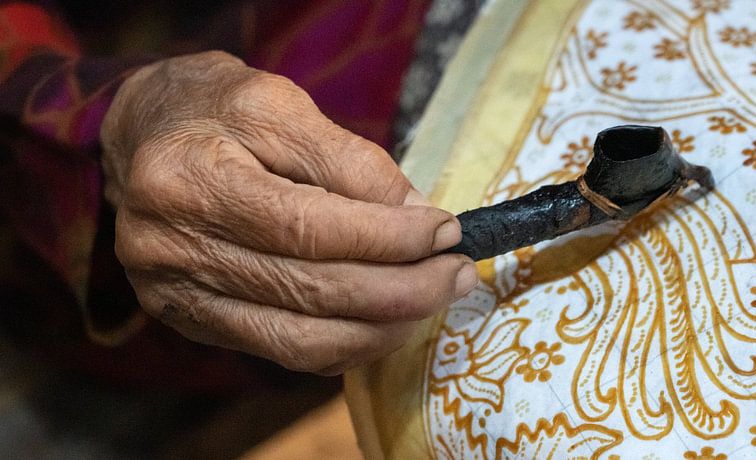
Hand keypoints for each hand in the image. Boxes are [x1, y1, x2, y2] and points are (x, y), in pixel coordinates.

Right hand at [100, 51, 476, 374]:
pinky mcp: (193, 320)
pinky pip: (282, 351)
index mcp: (188, 180)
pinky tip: (386, 321)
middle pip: (310, 292)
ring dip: (383, 327)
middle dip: (402, 289)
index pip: (307, 229)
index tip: (445, 231)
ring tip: (434, 299)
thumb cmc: (212, 109)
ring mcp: (177, 295)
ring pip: (300, 338)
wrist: (142, 136)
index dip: (387, 238)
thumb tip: (416, 213)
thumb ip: (348, 160)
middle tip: (457, 273)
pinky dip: (346, 344)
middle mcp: (171, 249)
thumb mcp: (279, 103)